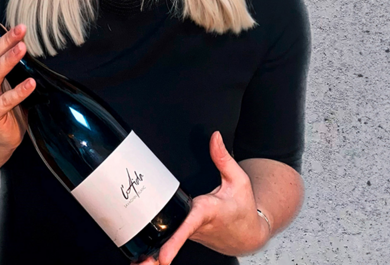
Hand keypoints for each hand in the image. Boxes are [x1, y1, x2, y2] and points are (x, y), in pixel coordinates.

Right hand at [0, 13, 36, 151]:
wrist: (0, 134)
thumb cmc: (5, 97)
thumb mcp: (6, 73)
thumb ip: (9, 54)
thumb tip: (19, 30)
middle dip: (3, 41)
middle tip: (20, 29)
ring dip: (8, 60)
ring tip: (22, 48)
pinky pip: (5, 101)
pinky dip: (19, 91)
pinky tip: (31, 83)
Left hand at [139, 131, 269, 264]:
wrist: (249, 233)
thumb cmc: (243, 206)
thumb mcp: (238, 179)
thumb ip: (223, 157)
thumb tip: (215, 137)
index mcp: (208, 212)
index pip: (188, 225)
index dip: (175, 240)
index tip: (164, 256)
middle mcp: (198, 226)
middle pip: (173, 237)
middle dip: (158, 251)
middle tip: (140, 264)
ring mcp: (192, 235)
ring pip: (170, 242)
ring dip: (154, 254)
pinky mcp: (189, 236)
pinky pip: (171, 242)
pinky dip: (160, 251)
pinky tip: (143, 260)